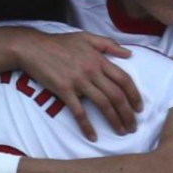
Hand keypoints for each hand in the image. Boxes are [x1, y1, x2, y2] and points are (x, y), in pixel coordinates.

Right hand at [12, 28, 140, 140]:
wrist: (33, 48)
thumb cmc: (59, 43)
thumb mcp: (86, 37)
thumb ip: (108, 44)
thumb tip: (129, 53)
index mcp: (99, 59)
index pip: (123, 79)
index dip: (134, 95)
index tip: (140, 108)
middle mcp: (92, 71)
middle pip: (116, 95)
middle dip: (128, 113)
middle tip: (133, 127)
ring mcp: (78, 81)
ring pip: (103, 104)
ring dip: (114, 120)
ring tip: (121, 131)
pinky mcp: (64, 90)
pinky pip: (79, 111)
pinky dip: (87, 126)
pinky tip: (93, 136)